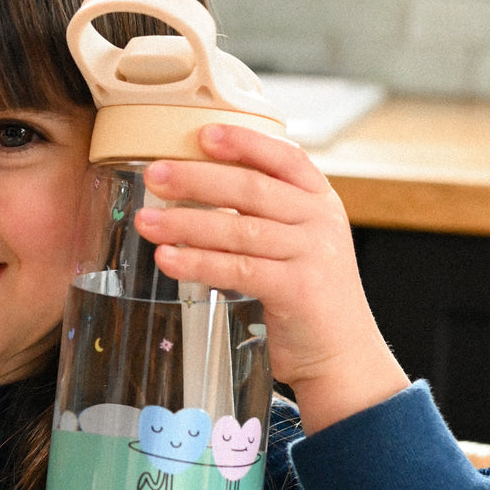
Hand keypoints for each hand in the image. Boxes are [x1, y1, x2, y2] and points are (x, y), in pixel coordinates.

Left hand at [133, 124, 408, 433]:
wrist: (343, 356)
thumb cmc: (307, 296)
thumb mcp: (298, 242)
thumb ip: (264, 213)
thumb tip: (195, 187)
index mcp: (320, 201)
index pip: (284, 158)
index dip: (244, 142)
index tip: (203, 133)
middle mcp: (321, 221)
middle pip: (252, 189)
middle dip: (197, 179)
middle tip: (154, 175)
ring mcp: (313, 255)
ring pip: (239, 229)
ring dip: (186, 223)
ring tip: (146, 221)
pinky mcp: (299, 290)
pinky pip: (239, 269)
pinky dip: (199, 263)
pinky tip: (168, 259)